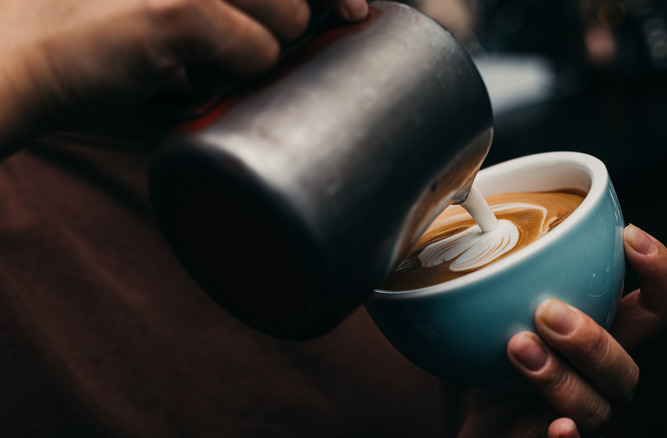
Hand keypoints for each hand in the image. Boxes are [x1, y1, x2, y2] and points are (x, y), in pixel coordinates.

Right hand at [0, 0, 367, 151]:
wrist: (18, 53)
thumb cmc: (100, 36)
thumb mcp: (173, 10)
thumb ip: (230, 10)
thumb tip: (305, 17)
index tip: (357, 7)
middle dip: (291, 23)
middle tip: (246, 47)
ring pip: (289, 17)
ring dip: (257, 51)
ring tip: (202, 60)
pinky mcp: (182, 9)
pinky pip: (257, 52)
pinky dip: (232, 73)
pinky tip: (184, 74)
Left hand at [458, 224, 666, 437]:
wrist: (465, 408)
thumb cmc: (490, 347)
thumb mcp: (495, 296)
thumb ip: (501, 259)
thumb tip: (468, 196)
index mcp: (601, 331)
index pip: (656, 306)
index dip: (659, 273)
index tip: (630, 235)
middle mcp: (597, 375)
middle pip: (627, 366)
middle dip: (594, 340)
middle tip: (547, 312)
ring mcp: (576, 413)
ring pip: (597, 406)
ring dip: (562, 379)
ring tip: (518, 348)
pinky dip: (563, 437)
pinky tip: (554, 426)